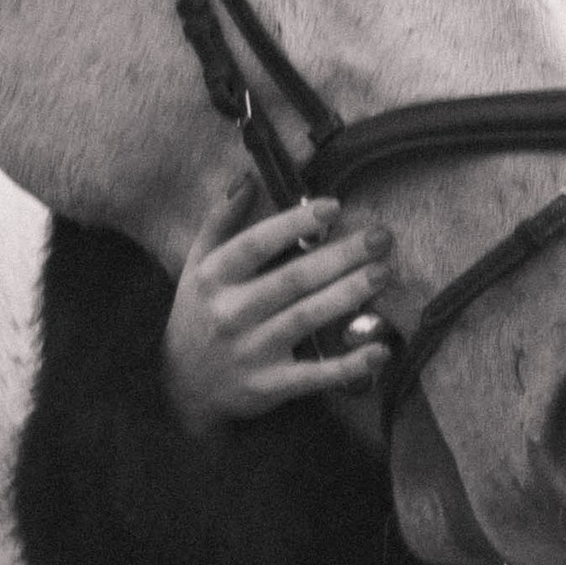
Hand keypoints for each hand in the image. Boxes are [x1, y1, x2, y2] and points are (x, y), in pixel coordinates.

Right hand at [161, 177, 394, 437]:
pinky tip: (380, 351)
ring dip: (349, 295)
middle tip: (380, 237)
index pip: (254, 245)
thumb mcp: (197, 264)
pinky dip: (349, 366)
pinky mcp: (269, 386)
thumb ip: (221, 221)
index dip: (293, 224)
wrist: (181, 385)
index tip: (333, 205)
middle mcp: (230, 313)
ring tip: (383, 273)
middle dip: (340, 256)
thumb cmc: (199, 313)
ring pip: (307, 318)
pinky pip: (314, 375)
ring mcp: (251, 351)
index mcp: (213, 278)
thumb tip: (249, 178)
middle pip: (292, 279)